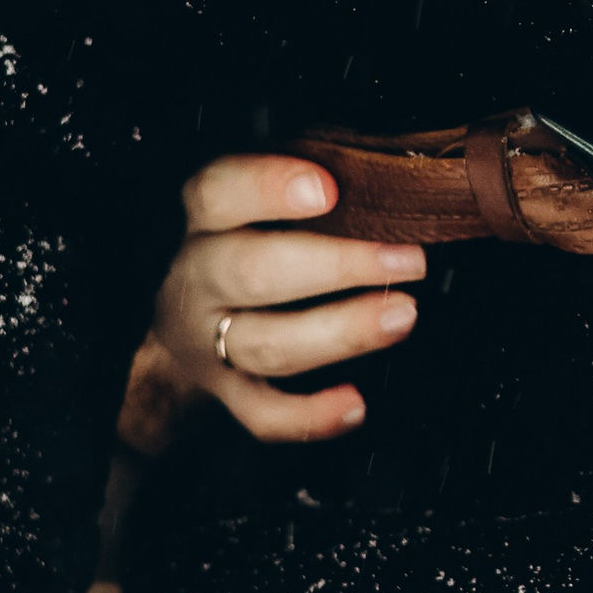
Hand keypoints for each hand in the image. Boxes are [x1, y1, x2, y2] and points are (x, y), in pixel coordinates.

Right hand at [146, 155, 425, 445]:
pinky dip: (311, 417)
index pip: (221, 192)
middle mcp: (199, 278)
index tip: (328, 188)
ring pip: (267, 344)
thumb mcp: (261, 200)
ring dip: (340, 333)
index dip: (269, 187)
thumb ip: (312, 183)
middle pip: (254, 272)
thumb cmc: (248, 241)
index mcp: (206, 217)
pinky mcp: (227, 392)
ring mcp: (208, 341)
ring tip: (403, 315)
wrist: (182, 318)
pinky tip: (356, 405)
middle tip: (410, 260)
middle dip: (338, 266)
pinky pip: (263, 415)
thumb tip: (391, 176)